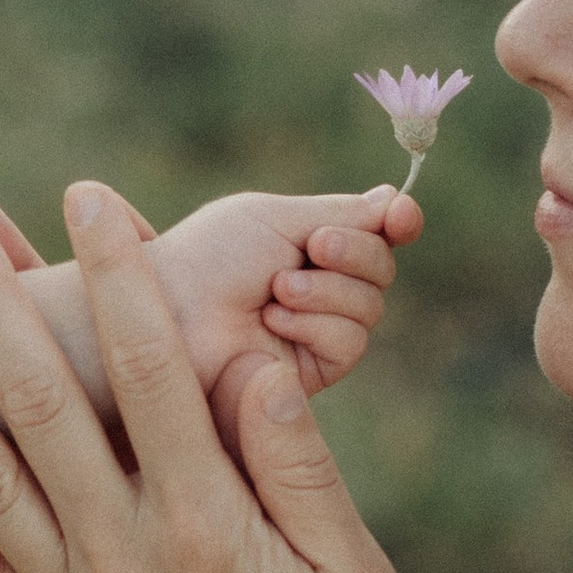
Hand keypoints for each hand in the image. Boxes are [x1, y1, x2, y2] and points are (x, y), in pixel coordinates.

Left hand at [149, 184, 422, 404]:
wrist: (171, 312)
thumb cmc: (210, 257)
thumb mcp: (276, 218)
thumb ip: (341, 213)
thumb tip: (395, 199)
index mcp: (309, 242)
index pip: (376, 231)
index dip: (397, 222)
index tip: (401, 216)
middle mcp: (318, 285)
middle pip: (382, 267)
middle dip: (355, 252)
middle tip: (314, 248)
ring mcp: (315, 330)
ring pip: (370, 307)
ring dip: (327, 291)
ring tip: (275, 291)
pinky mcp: (310, 373)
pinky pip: (348, 343)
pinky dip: (315, 325)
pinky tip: (273, 322)